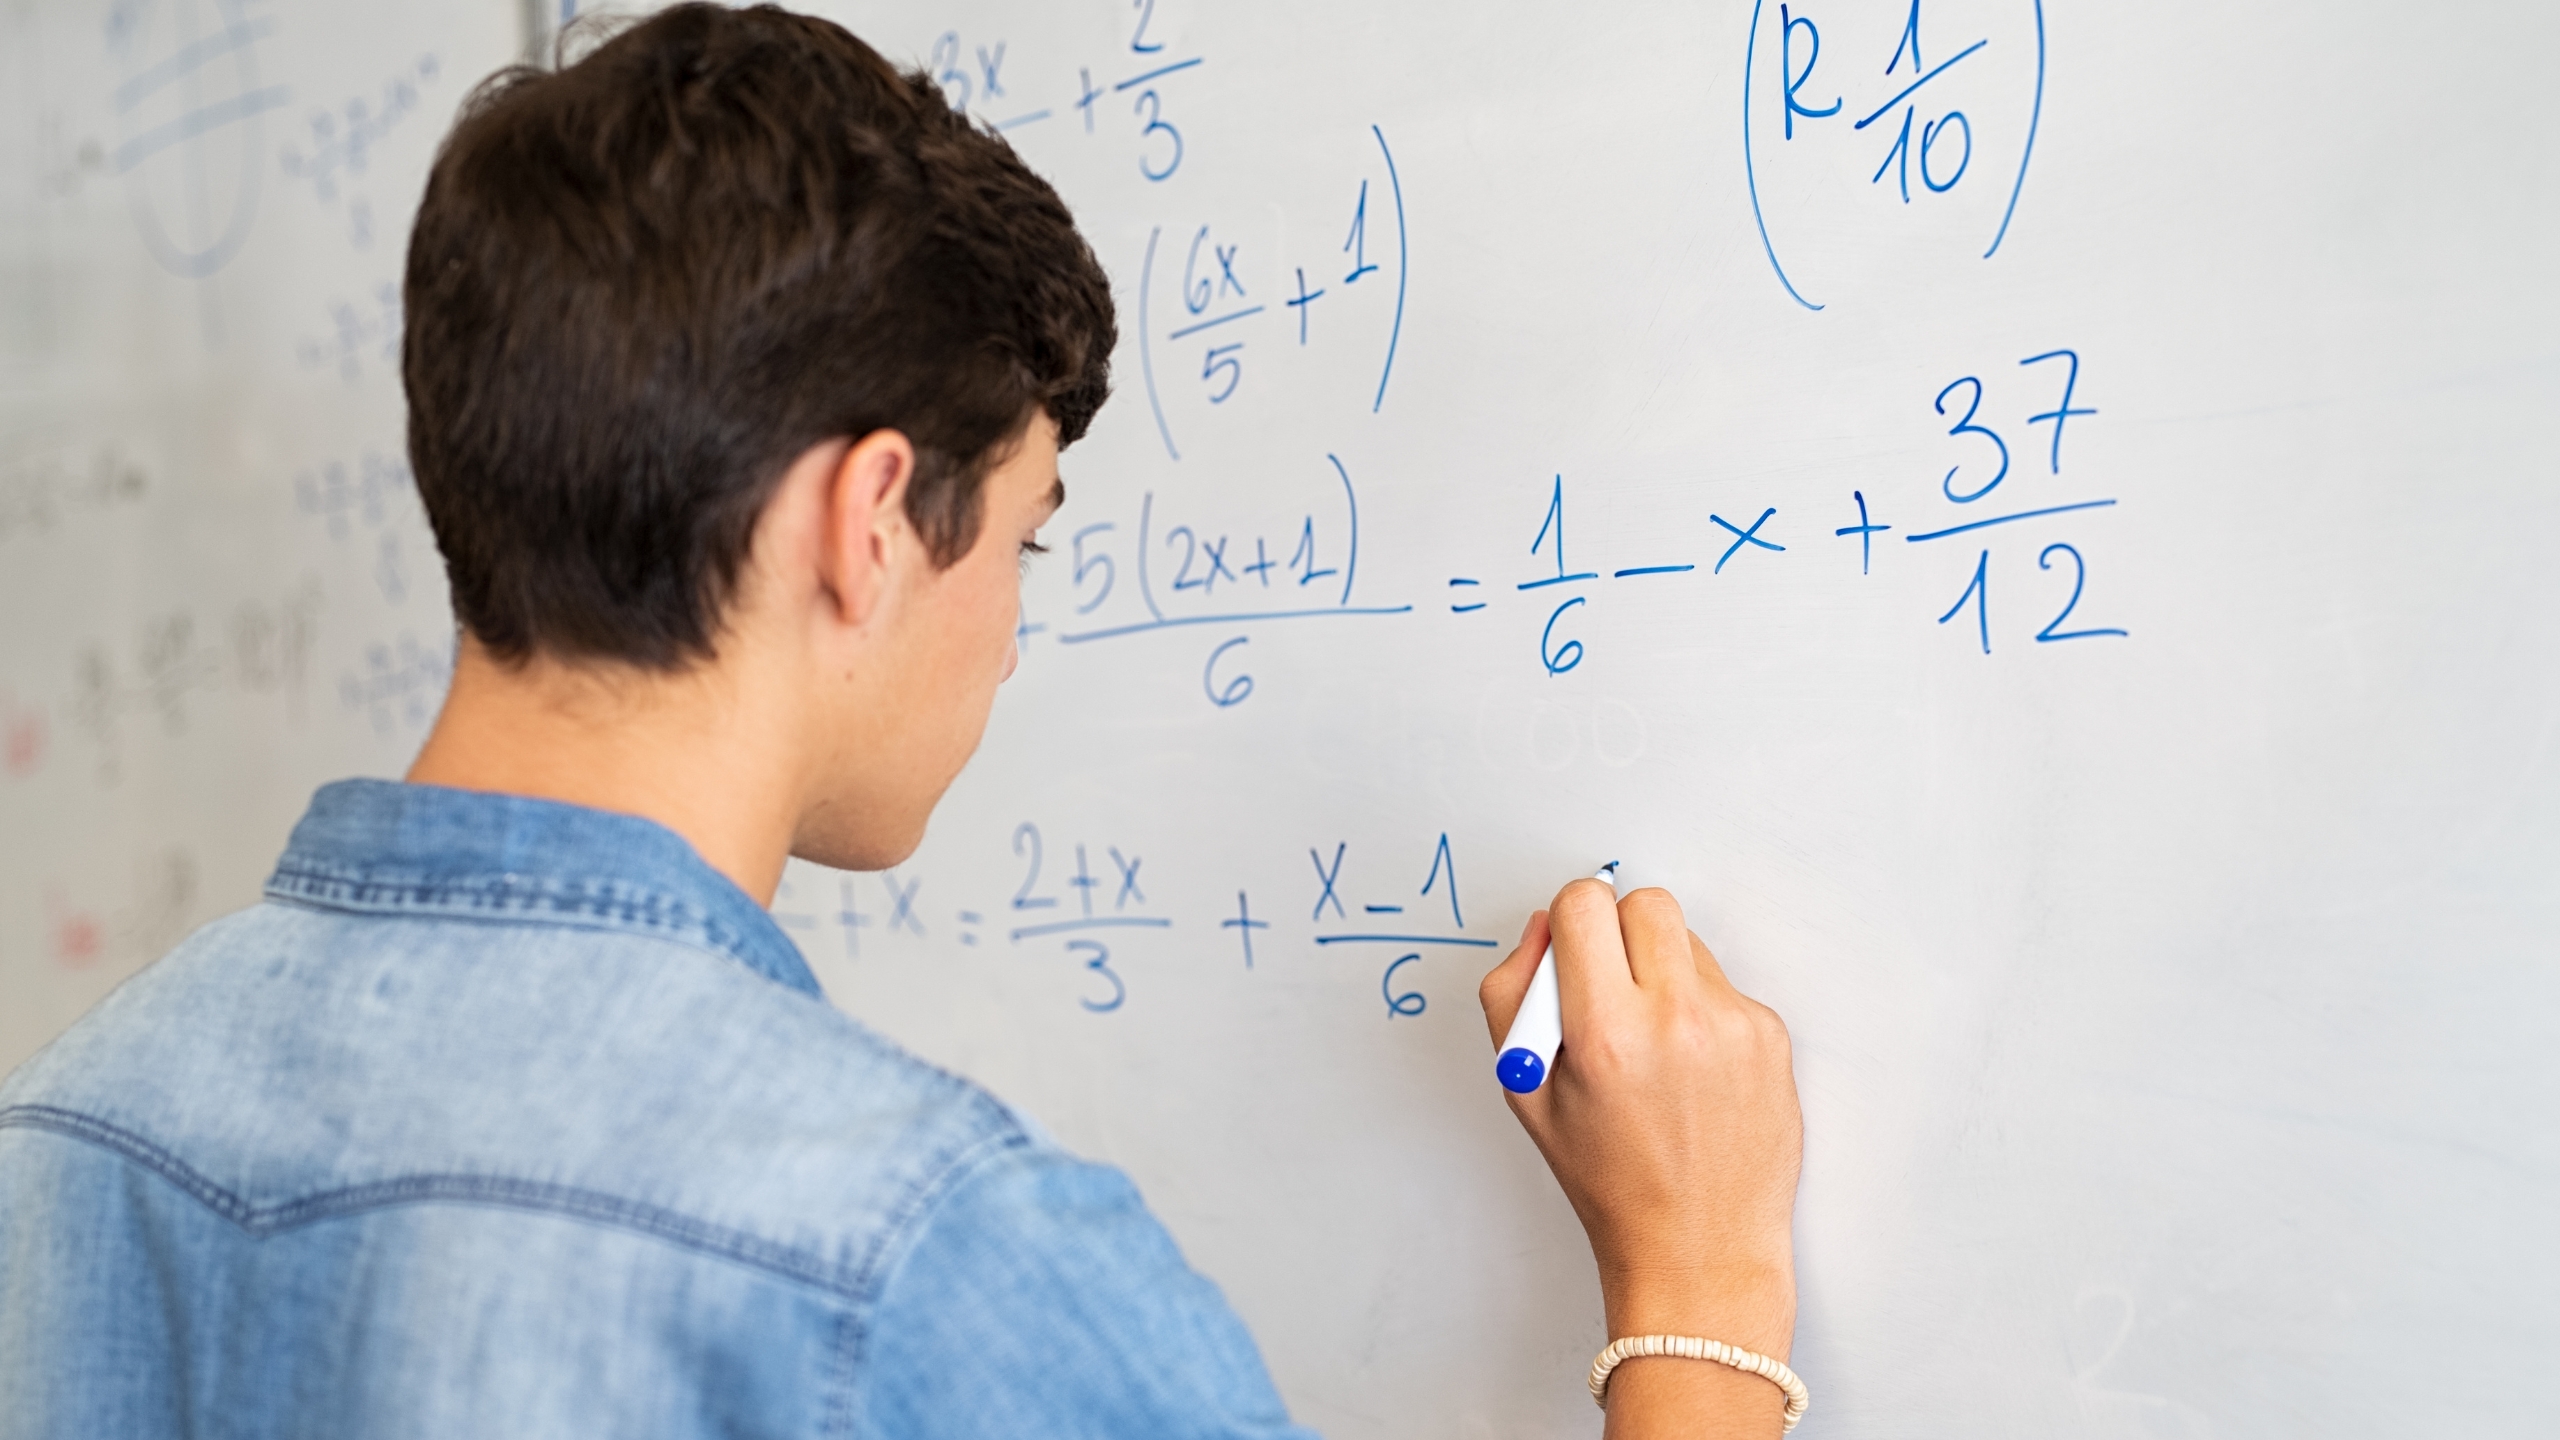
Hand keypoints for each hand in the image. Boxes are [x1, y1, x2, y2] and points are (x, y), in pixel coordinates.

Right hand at [1480, 882, 1802, 1433]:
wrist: (1699, 1247)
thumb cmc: (1609, 1180)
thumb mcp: (1526, 1092)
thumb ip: (1513, 996)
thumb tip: (1544, 929)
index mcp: (1605, 1033)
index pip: (1586, 904)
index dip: (1570, 917)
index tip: (1572, 946)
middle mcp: (1675, 1019)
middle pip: (1645, 904)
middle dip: (1619, 931)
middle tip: (1610, 984)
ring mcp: (1732, 1025)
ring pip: (1687, 942)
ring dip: (1662, 970)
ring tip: (1653, 1043)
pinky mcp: (1770, 1035)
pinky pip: (1723, 986)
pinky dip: (1701, 1010)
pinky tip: (1692, 1070)